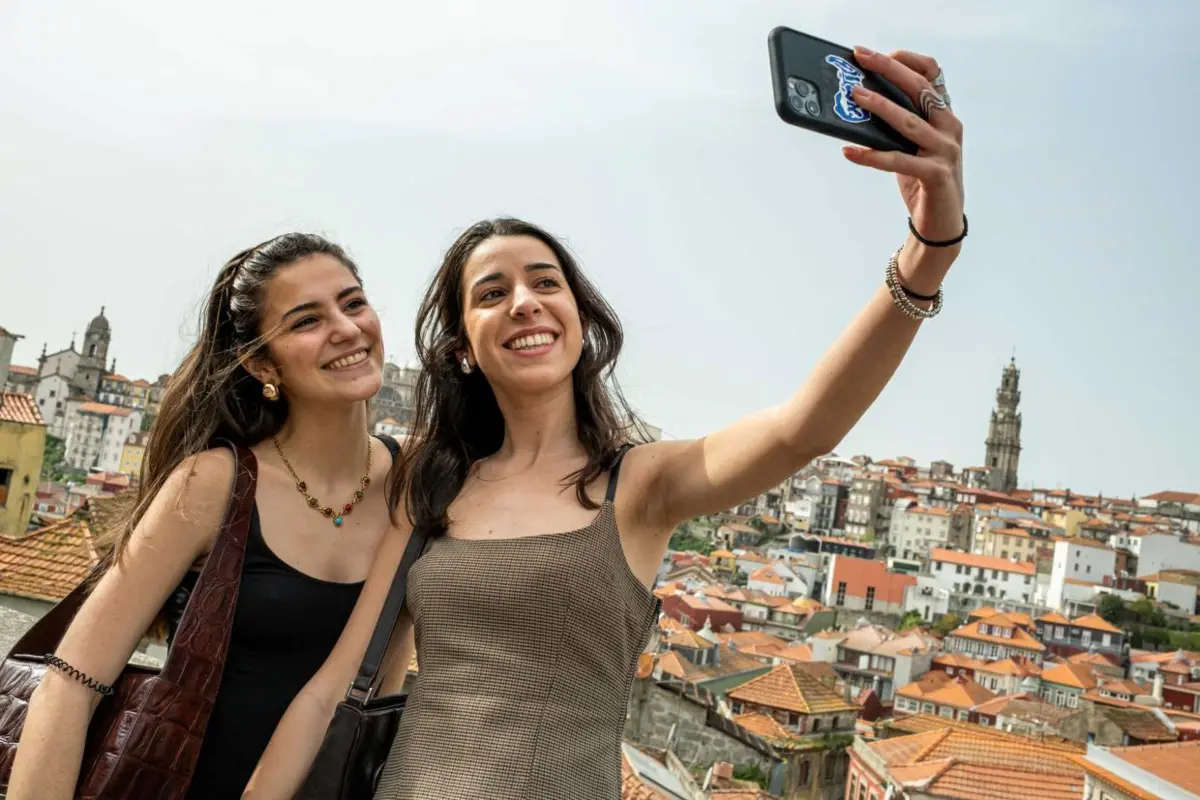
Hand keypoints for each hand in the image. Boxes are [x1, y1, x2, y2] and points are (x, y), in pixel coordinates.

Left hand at [842, 48, 964, 259]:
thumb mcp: (910, 146)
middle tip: (860, 58)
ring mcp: (946, 150)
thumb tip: (856, 106)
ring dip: (879, 107)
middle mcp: (949, 127)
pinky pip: (898, 160)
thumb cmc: (922, 182)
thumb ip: (895, 126)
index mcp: (944, 116)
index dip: (906, 60)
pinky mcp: (937, 174)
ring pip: (908, 121)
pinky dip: (871, 156)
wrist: (940, 224)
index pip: (932, 74)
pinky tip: (849, 151)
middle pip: (919, 88)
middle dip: (888, 69)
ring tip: (853, 97)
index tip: (877, 55)